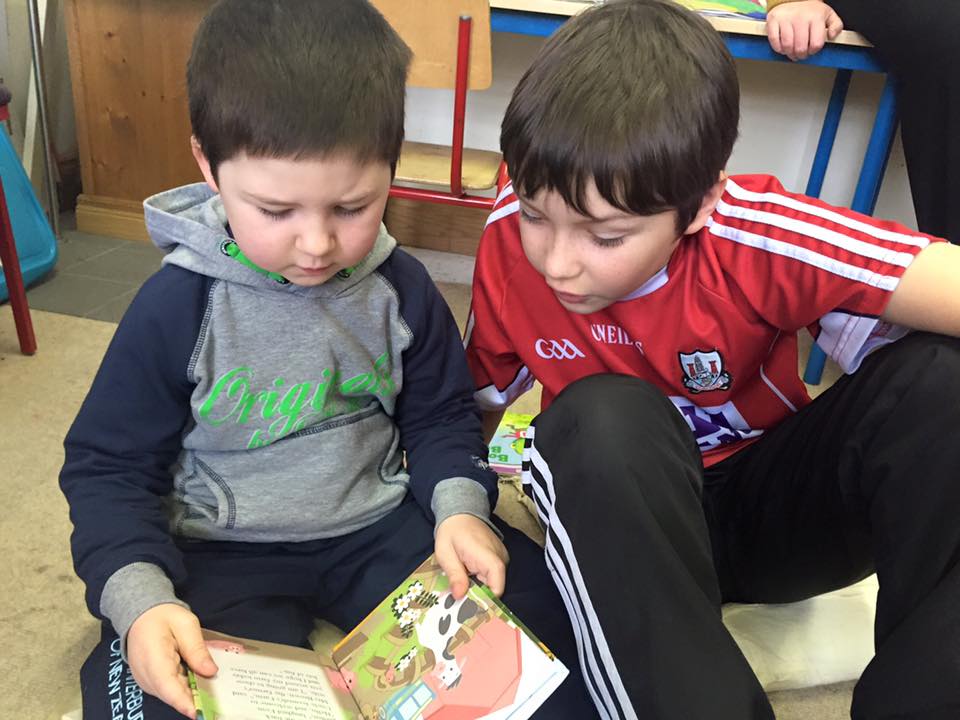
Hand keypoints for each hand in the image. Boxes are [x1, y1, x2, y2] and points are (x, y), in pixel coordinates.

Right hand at [126, 604, 217, 718]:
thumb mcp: (186, 624)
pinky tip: (200, 684)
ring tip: (212, 691)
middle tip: (216, 702)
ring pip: (171, 694)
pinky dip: (184, 688)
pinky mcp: (150, 682)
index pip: (167, 686)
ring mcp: (146, 681)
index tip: (198, 713)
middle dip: (193, 699)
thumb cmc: (164, 617)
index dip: (183, 701)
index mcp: (154, 657)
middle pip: (171, 694)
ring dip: (190, 694)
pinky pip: (169, 690)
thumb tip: (211, 672)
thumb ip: (197, 648)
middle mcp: (146, 675)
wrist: (141, 616)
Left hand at [435, 513, 509, 598]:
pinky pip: (490, 577)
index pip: (496, 590)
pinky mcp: (497, 560)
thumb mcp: (446, 554)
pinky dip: (478, 581)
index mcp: (490, 559)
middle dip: (476, 598)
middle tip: (457, 602)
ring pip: (491, 585)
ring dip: (476, 589)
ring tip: (459, 589)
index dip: (483, 602)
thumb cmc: (452, 532)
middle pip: (493, 590)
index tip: (466, 609)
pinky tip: (466, 579)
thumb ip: (455, 575)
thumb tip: (460, 596)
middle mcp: (500, 560)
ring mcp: (500, 560)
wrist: (460, 513)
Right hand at [766, 0, 842, 60]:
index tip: (811, 49)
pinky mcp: (774, 21)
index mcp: (816, 17)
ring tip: (792, 51)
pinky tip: (783, 47)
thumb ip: (836, 26)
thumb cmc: (810, 11)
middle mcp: (800, 17)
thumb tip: (831, 36)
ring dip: (789, 53)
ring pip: (787, 46)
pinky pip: (774, 41)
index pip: (816, 44)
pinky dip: (778, 48)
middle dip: (801, 55)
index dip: (813, 51)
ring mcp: (786, 19)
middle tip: (801, 53)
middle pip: (800, 48)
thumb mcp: (828, 15)